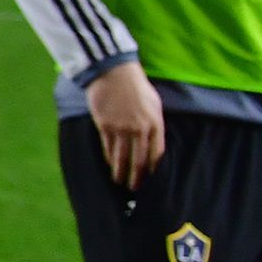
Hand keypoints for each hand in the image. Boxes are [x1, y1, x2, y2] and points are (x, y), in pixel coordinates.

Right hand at [85, 61, 166, 189]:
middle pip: (139, 160)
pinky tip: (109, 165)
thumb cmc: (135, 85)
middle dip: (137, 177)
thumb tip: (152, 140)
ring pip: (122, 157)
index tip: (151, 178)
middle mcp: (139, 129)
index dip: (153, 169)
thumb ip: (154, 123)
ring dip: (120, 172)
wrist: (113, 72)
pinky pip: (108, 148)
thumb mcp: (153, 103)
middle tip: (134, 188)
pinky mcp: (105, 126)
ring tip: (119, 181)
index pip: (156, 154)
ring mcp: (121, 128)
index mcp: (155, 124)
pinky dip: (109, 159)